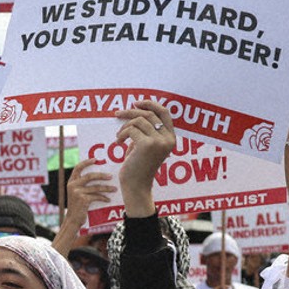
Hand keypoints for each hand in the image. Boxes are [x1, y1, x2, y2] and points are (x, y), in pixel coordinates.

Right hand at [65, 158, 115, 224]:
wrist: (73, 219)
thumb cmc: (78, 206)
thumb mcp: (77, 193)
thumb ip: (83, 185)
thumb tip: (100, 177)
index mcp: (71, 182)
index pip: (78, 167)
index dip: (86, 162)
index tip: (96, 160)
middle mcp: (73, 185)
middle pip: (90, 176)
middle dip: (102, 175)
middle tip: (111, 176)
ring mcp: (77, 192)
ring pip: (96, 187)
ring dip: (107, 188)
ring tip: (114, 189)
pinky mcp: (83, 199)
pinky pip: (97, 196)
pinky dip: (103, 198)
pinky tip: (108, 199)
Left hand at [114, 101, 174, 216]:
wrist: (136, 185)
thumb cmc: (138, 166)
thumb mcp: (145, 145)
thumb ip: (146, 130)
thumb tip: (136, 108)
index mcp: (171, 138)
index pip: (164, 112)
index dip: (150, 104)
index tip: (136, 103)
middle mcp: (168, 139)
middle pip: (149, 114)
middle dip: (130, 112)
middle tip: (117, 114)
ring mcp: (159, 142)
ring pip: (138, 121)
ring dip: (124, 127)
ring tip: (118, 137)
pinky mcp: (147, 145)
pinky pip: (131, 130)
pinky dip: (121, 134)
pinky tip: (118, 143)